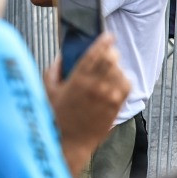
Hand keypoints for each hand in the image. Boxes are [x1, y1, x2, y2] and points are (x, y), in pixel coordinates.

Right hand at [45, 35, 130, 174]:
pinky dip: (124, 80)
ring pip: (121, 71)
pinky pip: (127, 85)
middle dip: (110, 52)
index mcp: (77, 79)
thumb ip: (54, 69)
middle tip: (108, 52)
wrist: (71, 141)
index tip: (108, 36)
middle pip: (111, 59)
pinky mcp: (117, 106)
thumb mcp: (48, 90)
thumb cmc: (57, 116)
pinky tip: (116, 81)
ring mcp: (109, 96)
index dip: (104, 41)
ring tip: (109, 70)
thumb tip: (62, 55)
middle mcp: (96, 86)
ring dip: (116, 67)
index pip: (96, 52)